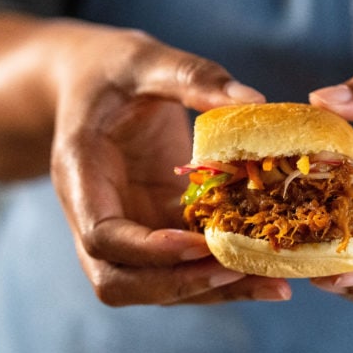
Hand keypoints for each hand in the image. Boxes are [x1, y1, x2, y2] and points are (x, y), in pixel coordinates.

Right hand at [48, 23, 291, 304]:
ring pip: (153, 287)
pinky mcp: (154, 230)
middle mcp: (96, 215)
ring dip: (208, 291)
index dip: (149, 249)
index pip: (102, 235)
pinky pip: (181, 269)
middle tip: (241, 271)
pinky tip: (266, 272)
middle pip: (120, 281)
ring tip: (272, 284)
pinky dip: (219, 278)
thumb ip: (193, 77)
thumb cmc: (112, 70)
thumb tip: (255, 100)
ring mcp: (125, 230)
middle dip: (180, 285)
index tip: (201, 243)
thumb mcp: (146, 61)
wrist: (91, 84)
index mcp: (81, 175)